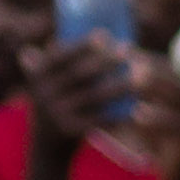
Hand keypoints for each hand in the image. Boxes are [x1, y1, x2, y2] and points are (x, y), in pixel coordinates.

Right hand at [25, 32, 134, 157]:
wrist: (48, 146)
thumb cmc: (60, 100)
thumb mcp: (52, 79)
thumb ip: (65, 59)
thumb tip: (97, 33)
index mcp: (37, 73)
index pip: (62, 55)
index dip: (83, 45)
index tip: (106, 35)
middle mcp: (42, 92)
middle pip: (81, 74)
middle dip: (106, 62)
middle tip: (130, 52)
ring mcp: (55, 112)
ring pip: (93, 96)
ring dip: (119, 86)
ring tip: (142, 78)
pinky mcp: (69, 130)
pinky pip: (98, 119)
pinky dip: (118, 113)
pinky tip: (136, 108)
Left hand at [99, 52, 179, 179]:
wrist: (176, 176)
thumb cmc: (153, 143)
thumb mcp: (139, 115)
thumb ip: (128, 97)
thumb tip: (100, 75)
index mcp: (177, 91)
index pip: (161, 64)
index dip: (142, 54)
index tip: (118, 47)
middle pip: (172, 74)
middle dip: (150, 64)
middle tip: (127, 59)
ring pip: (176, 95)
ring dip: (155, 85)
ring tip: (133, 80)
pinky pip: (176, 123)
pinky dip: (157, 117)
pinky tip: (138, 114)